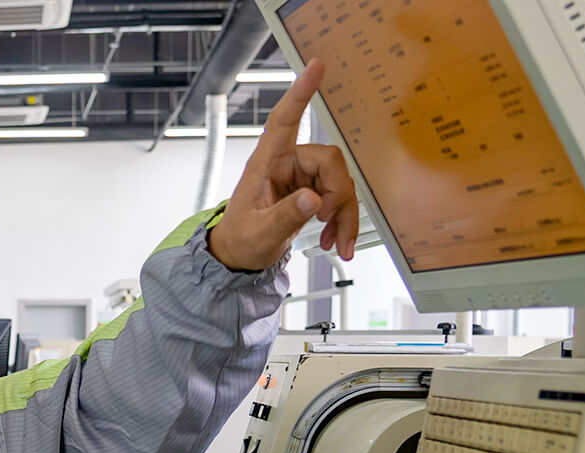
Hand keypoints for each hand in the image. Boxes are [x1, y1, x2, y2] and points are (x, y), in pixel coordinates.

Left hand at [209, 59, 360, 270]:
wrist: (240, 255)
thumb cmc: (240, 238)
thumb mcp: (259, 231)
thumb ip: (285, 215)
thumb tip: (312, 200)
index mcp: (266, 163)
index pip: (283, 120)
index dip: (300, 92)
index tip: (315, 65)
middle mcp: (287, 164)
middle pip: (330, 161)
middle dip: (337, 193)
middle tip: (326, 220)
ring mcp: (302, 177)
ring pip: (341, 183)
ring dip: (344, 214)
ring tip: (335, 242)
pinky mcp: (314, 192)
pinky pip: (341, 199)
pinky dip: (343, 221)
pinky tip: (337, 240)